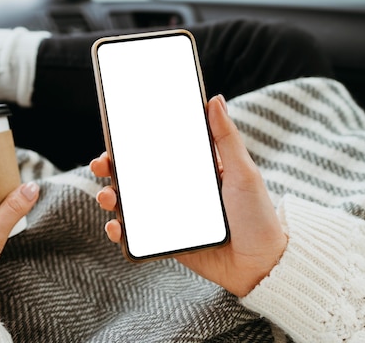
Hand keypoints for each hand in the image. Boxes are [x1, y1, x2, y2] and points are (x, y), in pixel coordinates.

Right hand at [90, 95, 286, 296]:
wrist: (263, 265)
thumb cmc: (258, 216)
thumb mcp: (243, 172)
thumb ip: (226, 138)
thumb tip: (216, 99)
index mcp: (193, 171)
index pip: (157, 151)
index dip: (133, 143)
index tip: (115, 134)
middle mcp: (177, 191)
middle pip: (135, 176)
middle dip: (112, 168)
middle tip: (101, 164)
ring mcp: (169, 217)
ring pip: (130, 203)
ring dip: (110, 197)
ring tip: (107, 197)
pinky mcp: (166, 241)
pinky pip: (137, 234)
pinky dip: (120, 231)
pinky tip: (115, 227)